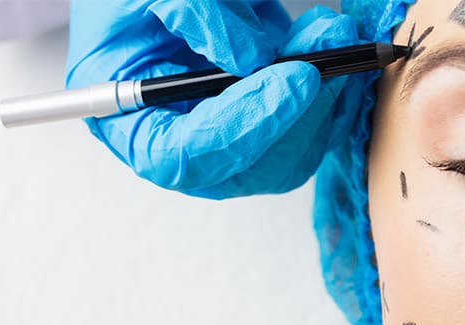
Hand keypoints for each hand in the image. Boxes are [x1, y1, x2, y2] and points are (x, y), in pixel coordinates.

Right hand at [66, 1, 361, 198]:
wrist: (146, 5)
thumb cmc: (130, 6)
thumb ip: (196, 17)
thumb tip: (257, 57)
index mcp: (133, 128)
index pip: (186, 156)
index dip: (241, 127)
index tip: (291, 81)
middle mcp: (181, 149)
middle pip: (246, 168)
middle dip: (295, 114)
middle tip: (325, 50)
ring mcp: (224, 146)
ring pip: (286, 159)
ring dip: (321, 102)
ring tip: (331, 35)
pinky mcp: (259, 132)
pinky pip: (306, 137)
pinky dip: (329, 99)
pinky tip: (335, 51)